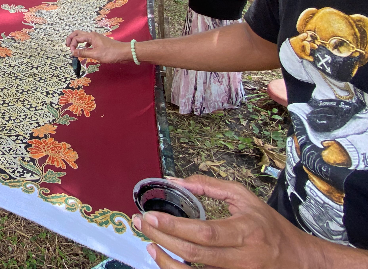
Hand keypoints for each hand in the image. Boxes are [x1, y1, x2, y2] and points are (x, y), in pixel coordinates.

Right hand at [65, 30, 130, 63]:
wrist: (124, 53)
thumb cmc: (111, 53)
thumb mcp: (96, 54)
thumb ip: (83, 53)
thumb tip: (73, 52)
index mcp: (91, 36)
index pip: (77, 38)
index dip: (72, 45)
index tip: (72, 53)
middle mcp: (93, 35)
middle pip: (78, 34)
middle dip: (71, 39)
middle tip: (66, 45)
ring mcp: (96, 39)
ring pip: (83, 38)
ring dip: (77, 42)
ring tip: (74, 49)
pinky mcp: (99, 43)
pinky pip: (88, 42)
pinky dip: (84, 46)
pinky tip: (85, 52)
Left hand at [135, 175, 320, 268]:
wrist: (299, 261)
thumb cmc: (270, 227)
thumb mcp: (245, 199)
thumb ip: (211, 187)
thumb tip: (178, 181)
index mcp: (246, 231)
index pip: (205, 232)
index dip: (175, 226)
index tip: (152, 215)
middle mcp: (242, 257)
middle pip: (194, 253)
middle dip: (162, 237)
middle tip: (142, 223)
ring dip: (165, 259)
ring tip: (148, 242)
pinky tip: (164, 258)